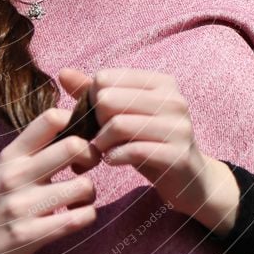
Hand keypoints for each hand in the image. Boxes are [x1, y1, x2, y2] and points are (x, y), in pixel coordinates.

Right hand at [0, 107, 99, 253]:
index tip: (78, 140)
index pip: (50, 119)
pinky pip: (78, 219)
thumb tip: (68, 126)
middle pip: (73, 146)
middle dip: (91, 156)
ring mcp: (21, 206)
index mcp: (10, 155)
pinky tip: (75, 218)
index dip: (76, 124)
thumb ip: (31, 150)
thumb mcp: (2, 169)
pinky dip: (86, 217)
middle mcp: (15, 175)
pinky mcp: (28, 236)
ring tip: (80, 199)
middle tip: (86, 169)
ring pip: (83, 186)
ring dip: (90, 193)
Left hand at [57, 67, 238, 235]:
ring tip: (101, 150)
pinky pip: (132, 150)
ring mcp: (179, 126)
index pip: (105, 78)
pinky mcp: (178, 154)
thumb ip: (94, 93)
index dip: (92, 100)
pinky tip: (112, 161)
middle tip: (95, 138)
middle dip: (94, 122)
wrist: (189, 181)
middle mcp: (173, 99)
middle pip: (108, 98)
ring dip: (100, 142)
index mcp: (160, 82)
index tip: (96, 119)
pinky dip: (113, 157)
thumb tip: (63, 73)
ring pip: (117, 124)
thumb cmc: (150, 143)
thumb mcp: (123, 115)